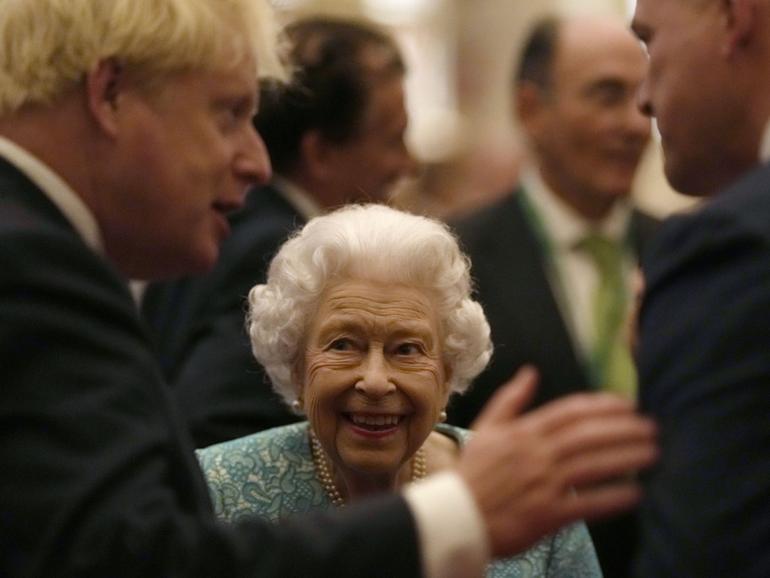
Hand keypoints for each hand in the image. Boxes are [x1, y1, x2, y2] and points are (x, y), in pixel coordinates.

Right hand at [456, 366, 657, 557]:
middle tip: (652, 427)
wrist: (456, 517)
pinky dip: (613, 498)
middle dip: (623, 429)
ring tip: (652, 453)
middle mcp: (536, 455)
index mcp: (523, 432)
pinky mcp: (547, 514)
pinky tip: (636, 493)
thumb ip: (510, 400)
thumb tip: (530, 372)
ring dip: (626, 457)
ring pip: (592, 466)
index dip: (602, 406)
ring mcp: (543, 484)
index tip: (628, 405)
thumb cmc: (472, 473)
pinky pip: (587, 505)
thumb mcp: (486, 428)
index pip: (570, 412)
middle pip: (588, 436)